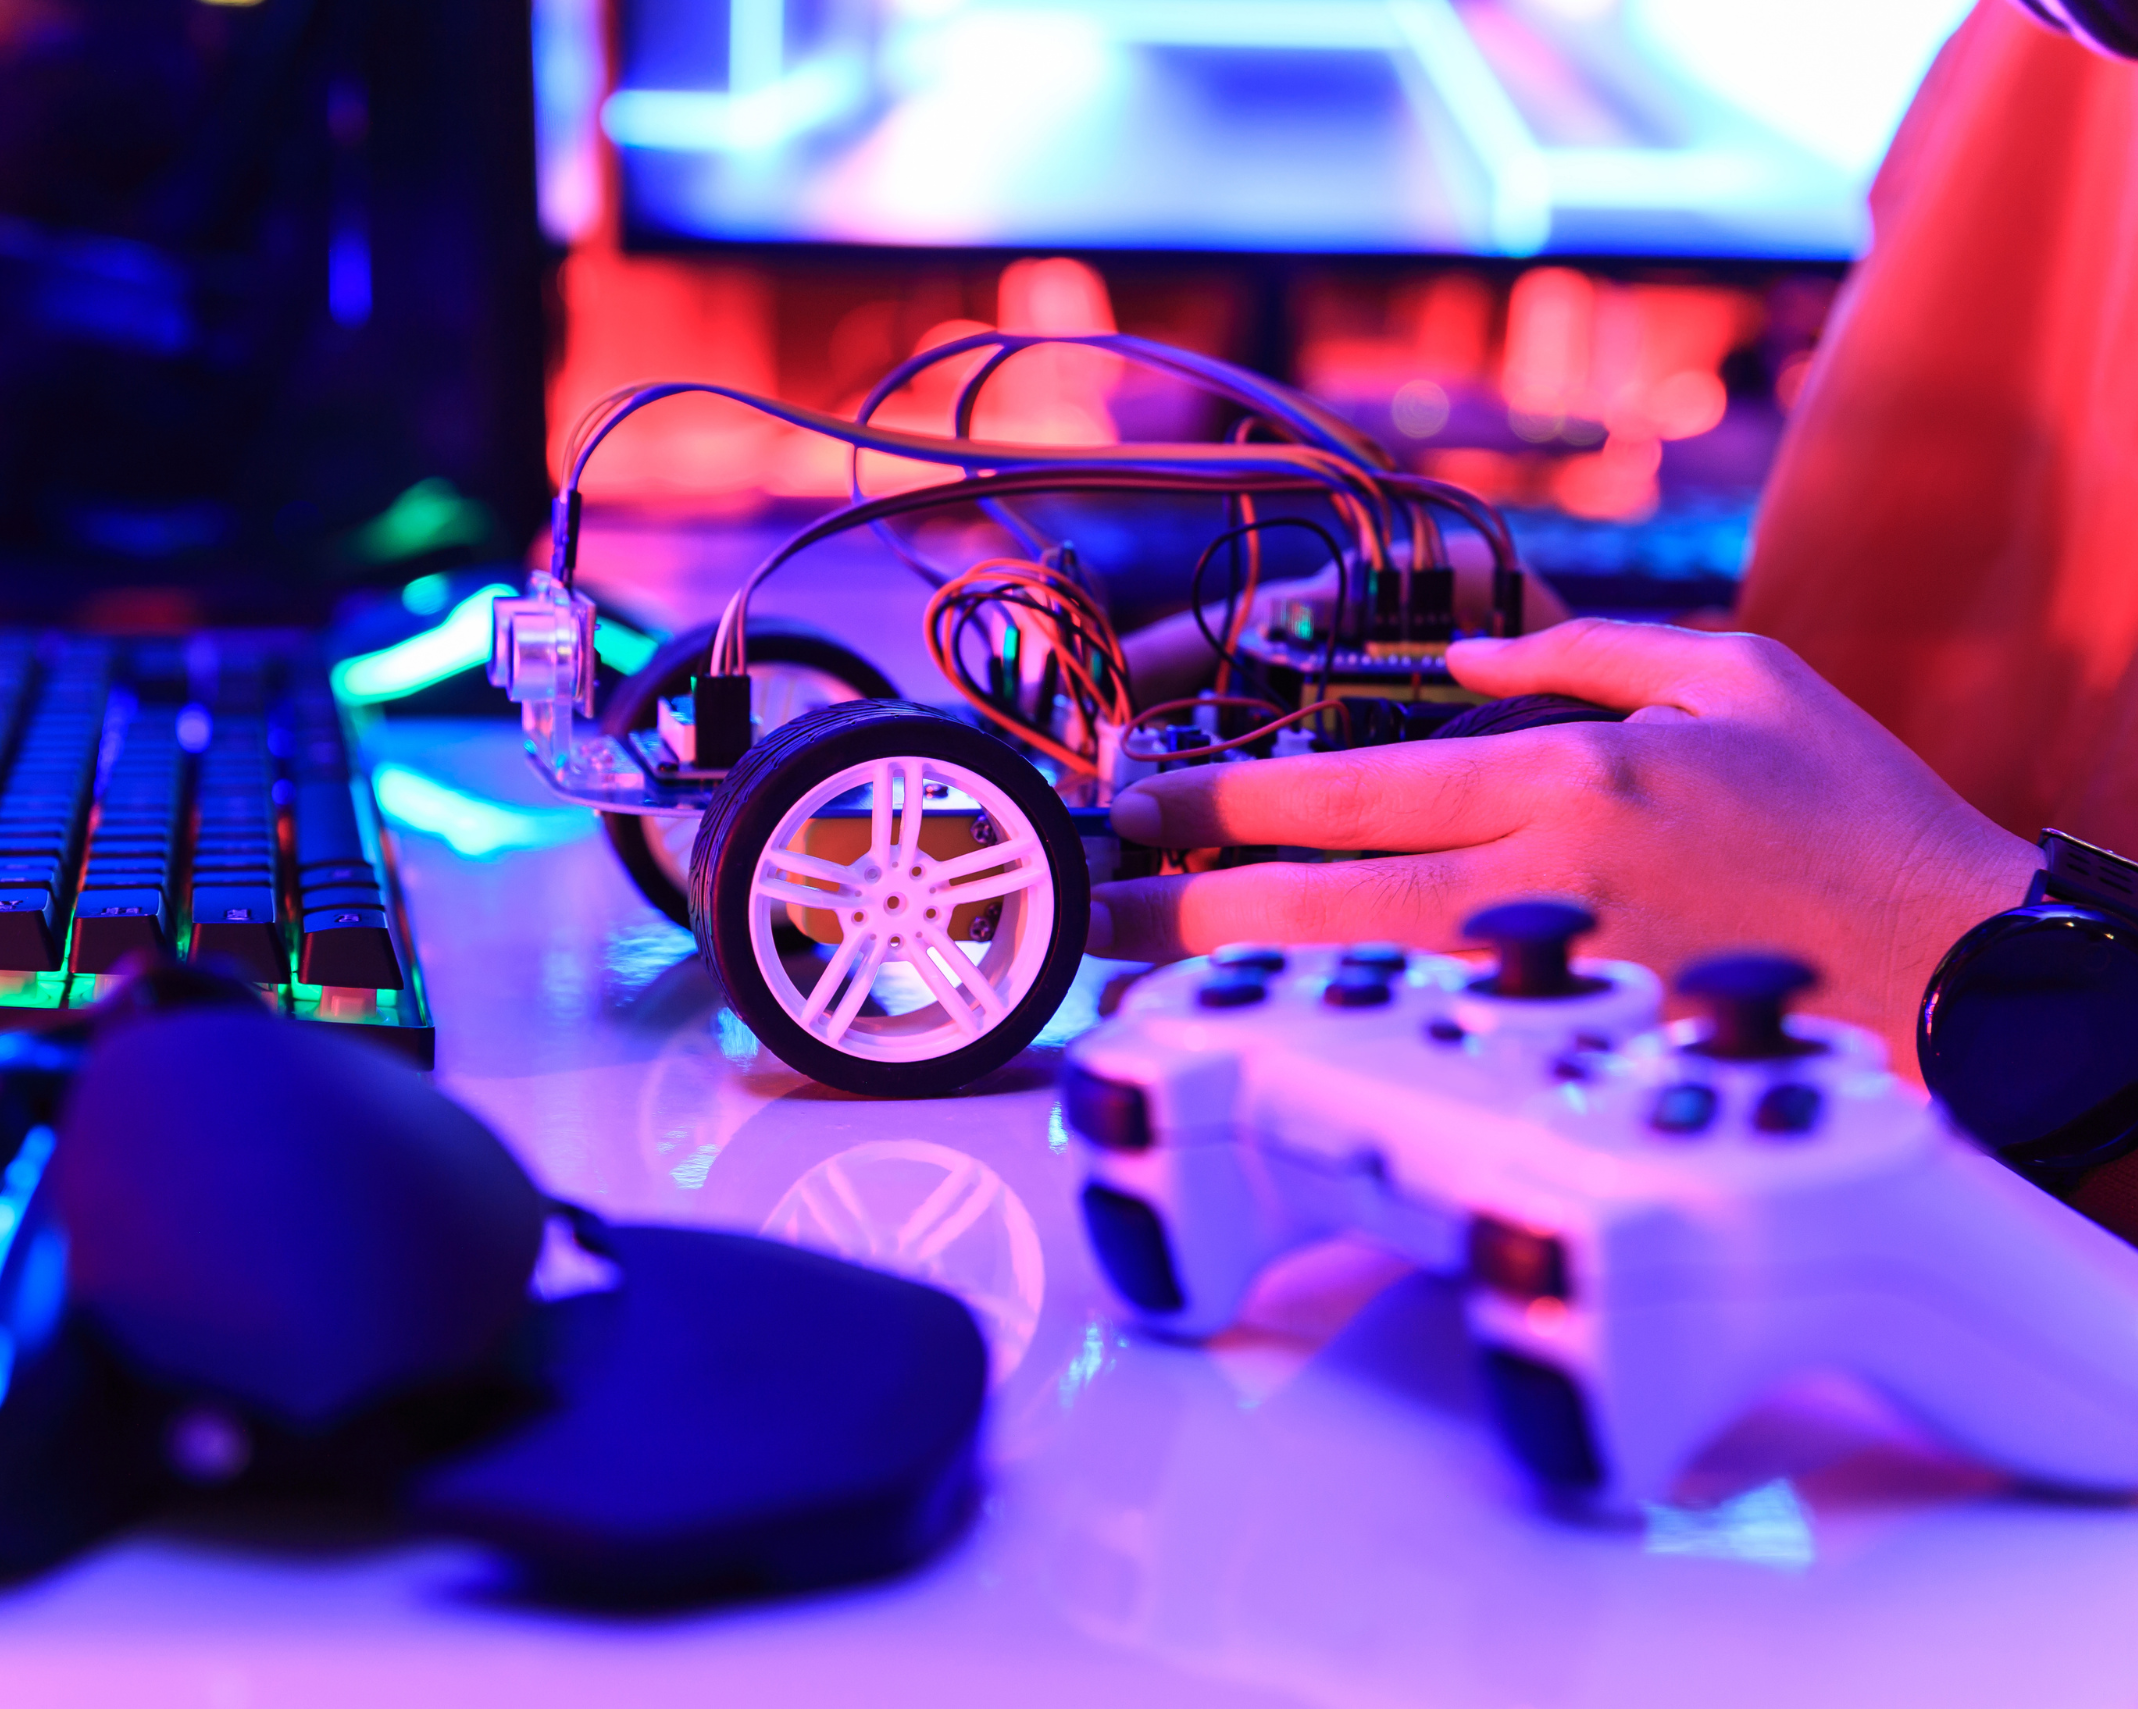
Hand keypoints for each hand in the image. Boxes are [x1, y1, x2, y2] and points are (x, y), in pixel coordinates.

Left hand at [1088, 619, 2040, 1072]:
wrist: (1971, 969)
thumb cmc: (1855, 815)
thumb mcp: (1735, 674)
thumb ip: (1578, 652)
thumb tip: (1458, 657)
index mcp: (1572, 779)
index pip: (1352, 792)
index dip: (1224, 803)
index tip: (1139, 806)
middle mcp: (1548, 884)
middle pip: (1321, 902)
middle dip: (1189, 905)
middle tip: (1096, 911)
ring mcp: (1564, 988)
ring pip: (1357, 988)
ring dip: (1238, 982)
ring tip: (1144, 980)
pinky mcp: (1589, 1060)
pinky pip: (1434, 1047)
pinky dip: (1337, 1040)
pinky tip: (1272, 1040)